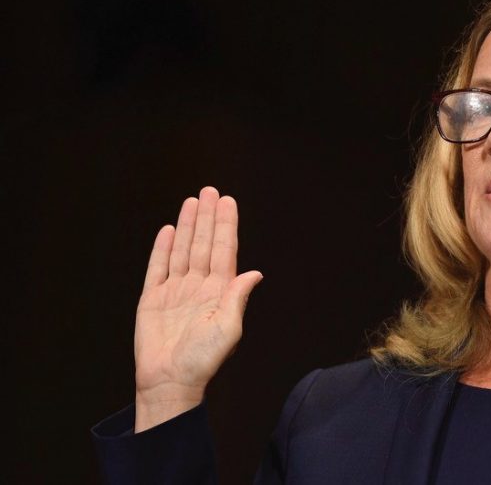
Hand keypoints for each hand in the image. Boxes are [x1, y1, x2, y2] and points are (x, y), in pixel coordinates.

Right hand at [133, 186, 262, 430]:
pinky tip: (168, 230)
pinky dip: (162, 249)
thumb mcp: (228, 329)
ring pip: (182, 250)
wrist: (170, 381)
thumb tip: (255, 273)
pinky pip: (157, 268)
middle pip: (203, 244)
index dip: (226, 226)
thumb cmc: (203, 361)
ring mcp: (175, 291)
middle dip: (207, 217)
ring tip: (192, 201)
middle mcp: (199, 287)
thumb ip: (238, 298)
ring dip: (188, 226)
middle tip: (210, 191)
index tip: (228, 202)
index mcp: (219, 292)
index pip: (224, 251)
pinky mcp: (152, 299)